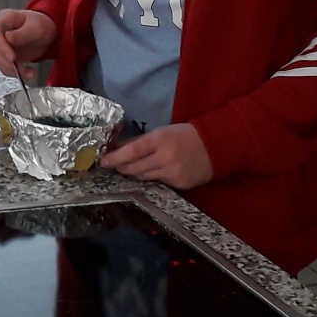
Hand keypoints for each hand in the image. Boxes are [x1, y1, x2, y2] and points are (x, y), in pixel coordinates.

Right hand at [0, 9, 56, 75]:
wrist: (46, 34)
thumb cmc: (41, 25)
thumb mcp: (36, 28)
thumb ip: (22, 34)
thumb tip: (7, 37)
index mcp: (4, 18)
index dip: (0, 46)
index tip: (12, 58)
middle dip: (5, 62)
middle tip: (20, 68)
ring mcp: (0, 44)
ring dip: (11, 69)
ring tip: (29, 71)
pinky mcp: (4, 56)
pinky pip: (4, 67)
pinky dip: (15, 73)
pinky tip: (28, 72)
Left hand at [99, 123, 214, 188]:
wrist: (214, 147)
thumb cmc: (184, 136)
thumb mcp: (161, 132)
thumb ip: (139, 141)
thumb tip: (116, 147)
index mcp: (160, 140)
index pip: (132, 151)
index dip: (115, 158)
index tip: (103, 161)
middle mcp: (165, 157)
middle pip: (134, 167)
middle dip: (121, 167)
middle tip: (113, 165)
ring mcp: (172, 172)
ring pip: (143, 177)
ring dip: (134, 173)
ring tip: (129, 168)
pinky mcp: (179, 184)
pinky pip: (157, 182)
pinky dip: (151, 177)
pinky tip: (151, 172)